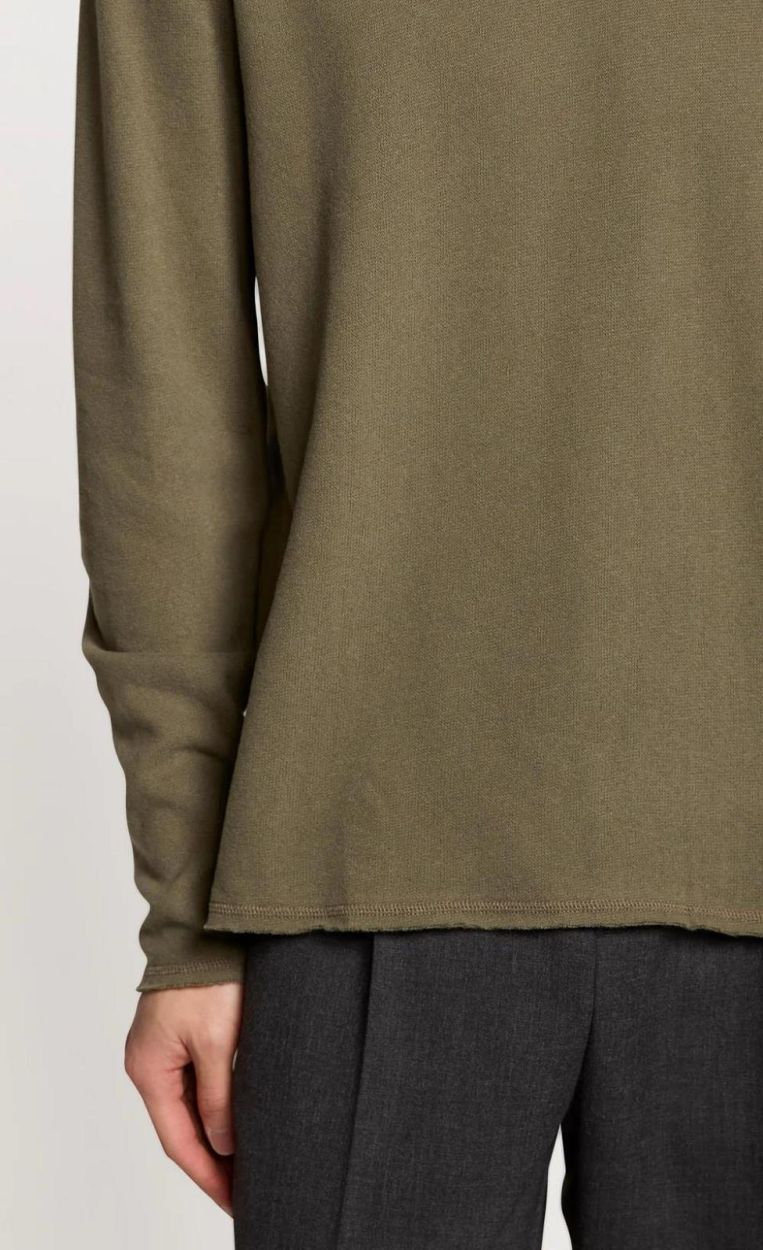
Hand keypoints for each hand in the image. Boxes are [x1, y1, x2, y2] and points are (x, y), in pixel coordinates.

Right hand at [124, 982, 242, 1215]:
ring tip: (248, 1165)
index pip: (178, 1140)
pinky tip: (238, 1121)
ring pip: (190, 1106)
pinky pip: (196, 1082)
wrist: (205, 924)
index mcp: (149, 1068)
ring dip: (216, 1135)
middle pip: (181, 1127)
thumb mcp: (217, 1041)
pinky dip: (216, 1107)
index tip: (236, 1201)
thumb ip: (218, 1097)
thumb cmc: (208, 975)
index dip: (208, 1175)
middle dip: (213, 1162)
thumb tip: (222, 1143)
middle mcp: (149, 1062)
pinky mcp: (181, 1033)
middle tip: (248, 1191)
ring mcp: (163, 1047)